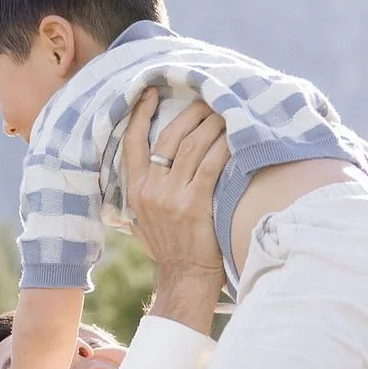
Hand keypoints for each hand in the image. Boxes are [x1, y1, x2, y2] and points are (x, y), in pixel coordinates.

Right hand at [120, 91, 227, 334]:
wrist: (185, 276)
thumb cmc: (169, 248)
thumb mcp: (143, 220)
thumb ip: (143, 194)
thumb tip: (149, 168)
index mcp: (136, 191)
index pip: (133, 143)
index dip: (140, 114)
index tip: (150, 91)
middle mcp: (151, 190)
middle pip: (170, 137)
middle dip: (192, 114)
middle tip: (209, 100)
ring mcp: (172, 196)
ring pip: (194, 146)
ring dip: (213, 125)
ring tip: (226, 113)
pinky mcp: (195, 203)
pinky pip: (212, 164)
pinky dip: (225, 147)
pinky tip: (235, 137)